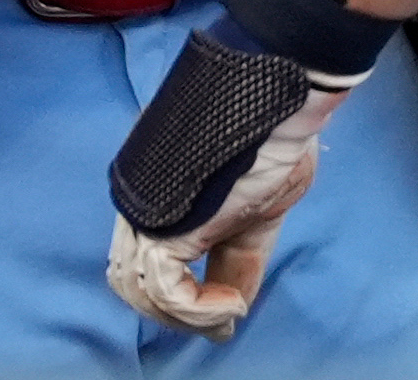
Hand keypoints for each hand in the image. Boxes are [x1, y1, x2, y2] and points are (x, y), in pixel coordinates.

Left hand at [107, 0, 396, 339]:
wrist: (277, 97)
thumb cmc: (278, 135)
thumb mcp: (265, 207)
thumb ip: (239, 250)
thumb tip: (234, 298)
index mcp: (174, 198)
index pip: (158, 263)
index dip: (190, 301)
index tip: (226, 315)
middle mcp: (151, 203)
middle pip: (139, 279)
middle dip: (182, 313)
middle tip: (223, 320)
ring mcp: (151, 210)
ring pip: (144, 290)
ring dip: (191, 316)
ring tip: (229, 311)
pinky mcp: (162, 218)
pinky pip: (165, 288)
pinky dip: (197, 310)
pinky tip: (230, 306)